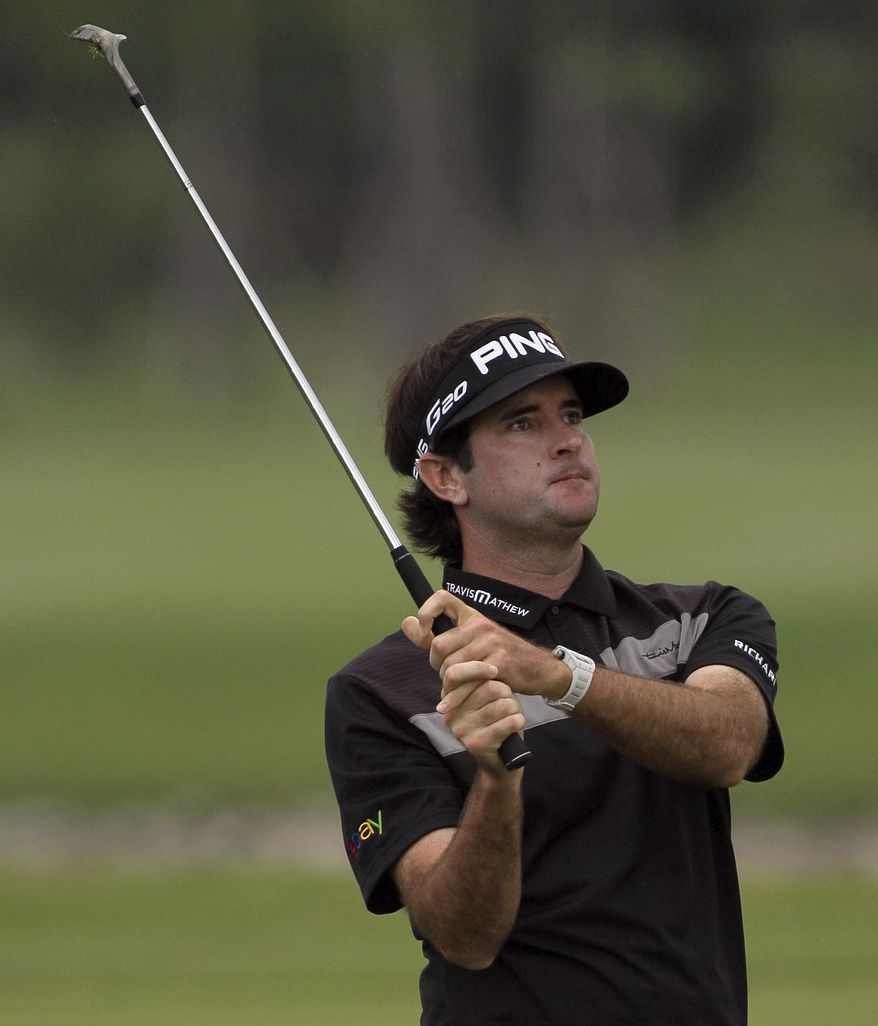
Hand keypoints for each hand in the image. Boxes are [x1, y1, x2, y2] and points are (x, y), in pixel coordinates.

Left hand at [402, 592, 531, 769]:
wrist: (536, 668)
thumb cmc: (498, 655)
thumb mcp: (470, 641)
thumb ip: (435, 635)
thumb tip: (406, 623)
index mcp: (471, 616)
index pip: (442, 598)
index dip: (426, 612)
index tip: (424, 632)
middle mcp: (480, 624)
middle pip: (438, 646)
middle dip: (436, 665)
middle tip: (445, 674)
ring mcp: (490, 643)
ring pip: (449, 667)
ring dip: (446, 684)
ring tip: (452, 688)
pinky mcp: (498, 664)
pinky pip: (465, 683)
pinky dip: (455, 697)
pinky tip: (452, 703)